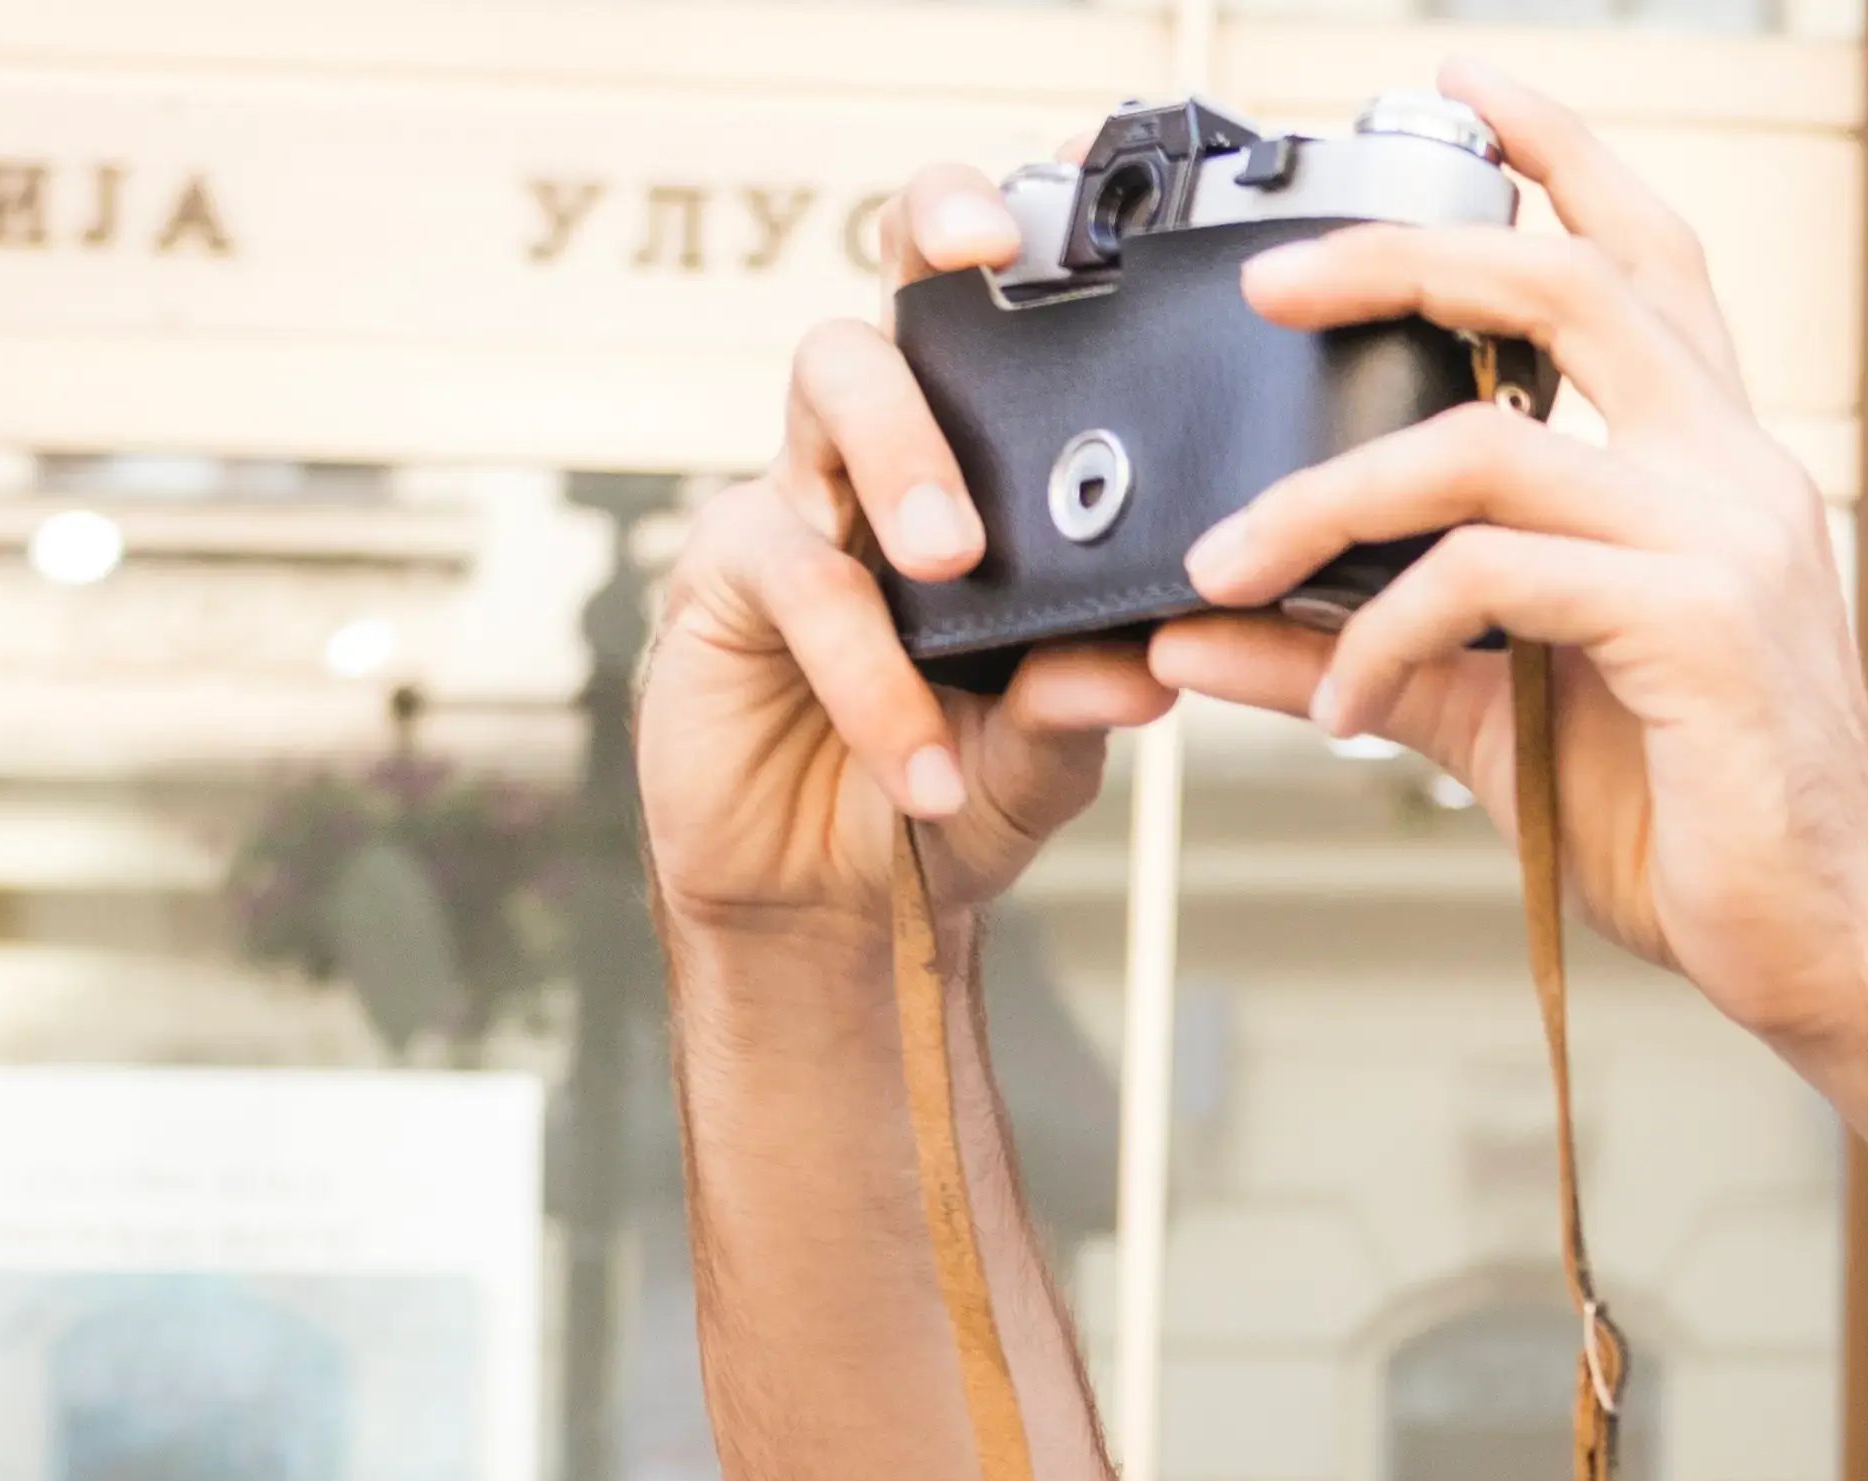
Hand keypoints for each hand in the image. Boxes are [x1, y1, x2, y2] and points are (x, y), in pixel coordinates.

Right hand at [641, 156, 1174, 937]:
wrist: (839, 905)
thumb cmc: (954, 794)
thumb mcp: (1047, 755)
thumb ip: (1085, 698)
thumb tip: (1145, 660)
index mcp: (979, 483)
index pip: (991, 337)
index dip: (1016, 240)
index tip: (1067, 187)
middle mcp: (881, 466)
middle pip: (893, 301)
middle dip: (931, 242)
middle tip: (986, 255)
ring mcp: (798, 505)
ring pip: (834, 391)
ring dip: (905, 458)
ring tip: (955, 562)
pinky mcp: (723, 575)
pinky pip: (802, 581)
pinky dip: (874, 679)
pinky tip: (925, 766)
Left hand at [1148, 61, 1867, 1031]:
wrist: (1834, 954)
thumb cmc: (1702, 830)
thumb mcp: (1505, 718)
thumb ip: (1371, 649)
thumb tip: (1206, 626)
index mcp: (1715, 469)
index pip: (1646, 260)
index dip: (1560, 157)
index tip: (1460, 90)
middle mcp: (1736, 474)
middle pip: (1567, 283)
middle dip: (1401, 254)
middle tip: (1271, 280)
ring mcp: (1725, 543)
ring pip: (1484, 445)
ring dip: (1321, 498)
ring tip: (1222, 565)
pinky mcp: (1697, 627)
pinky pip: (1490, 579)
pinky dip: (1379, 636)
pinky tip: (1336, 710)